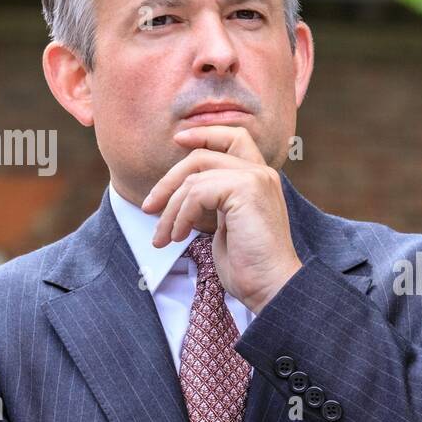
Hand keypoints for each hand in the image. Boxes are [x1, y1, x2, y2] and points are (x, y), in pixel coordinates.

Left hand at [141, 125, 301, 313]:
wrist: (271, 287)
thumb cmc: (250, 267)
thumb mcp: (227, 226)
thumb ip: (213, 202)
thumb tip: (182, 194)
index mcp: (259, 179)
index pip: (233, 137)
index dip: (203, 134)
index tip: (177, 141)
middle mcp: (261, 173)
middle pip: (203, 154)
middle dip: (169, 179)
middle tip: (150, 206)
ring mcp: (255, 179)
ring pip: (195, 177)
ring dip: (171, 209)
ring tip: (164, 237)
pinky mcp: (246, 189)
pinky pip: (197, 191)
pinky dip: (181, 215)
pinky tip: (180, 237)